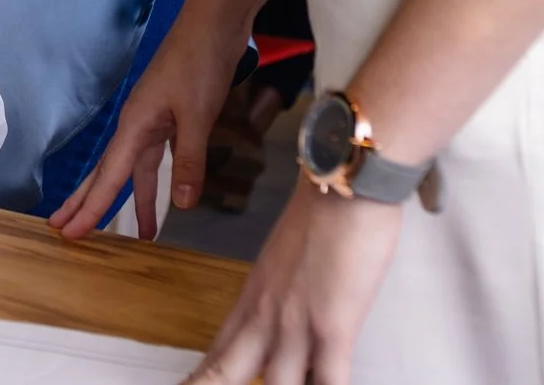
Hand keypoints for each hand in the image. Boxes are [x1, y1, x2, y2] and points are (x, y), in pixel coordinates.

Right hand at [50, 1, 253, 240]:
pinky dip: (155, 182)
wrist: (212, 25)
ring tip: (135, 234)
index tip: (70, 233)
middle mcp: (136, 126)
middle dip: (88, 203)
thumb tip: (184, 206)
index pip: (108, 176)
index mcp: (134, 125)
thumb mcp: (197, 115)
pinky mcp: (170, 118)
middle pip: (106, 172)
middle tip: (66, 231)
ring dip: (130, 199)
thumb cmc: (199, 64)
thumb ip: (189, 160)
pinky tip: (166, 197)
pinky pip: (154, 159)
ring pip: (132, 169)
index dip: (91, 207)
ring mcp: (152, 121)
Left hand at [185, 172, 399, 384]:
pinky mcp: (332, 327)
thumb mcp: (286, 255)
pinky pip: (329, 382)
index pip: (219, 351)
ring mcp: (296, 324)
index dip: (202, 378)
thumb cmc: (322, 211)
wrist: (340, 178)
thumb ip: (281, 290)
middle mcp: (265, 315)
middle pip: (228, 373)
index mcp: (252, 297)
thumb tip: (292, 316)